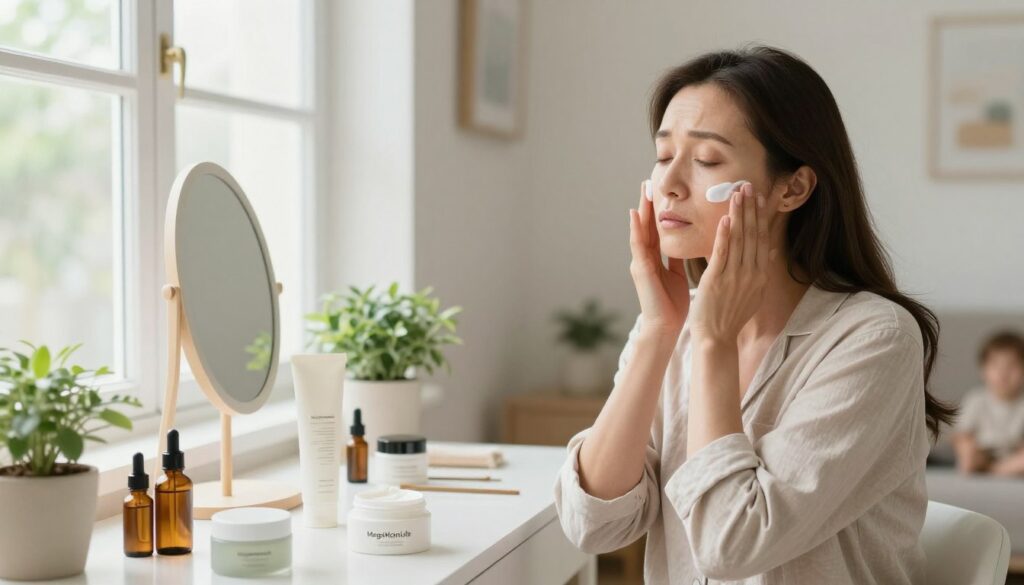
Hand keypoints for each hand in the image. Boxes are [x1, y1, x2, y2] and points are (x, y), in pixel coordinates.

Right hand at [629, 180, 689, 335]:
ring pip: (640, 231)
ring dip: (640, 210)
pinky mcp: (640, 270)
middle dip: (647, 205)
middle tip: (647, 182)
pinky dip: (636, 229)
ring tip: (641, 191)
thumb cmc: (672, 306)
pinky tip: (635, 214)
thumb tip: (687, 243)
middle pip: (646, 226)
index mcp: (655, 260)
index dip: (658, 212)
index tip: (660, 193)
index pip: (656, 231)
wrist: (664, 328)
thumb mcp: (677, 276)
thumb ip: (678, 259)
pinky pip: (637, 245)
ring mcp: (639, 263)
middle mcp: (644, 259)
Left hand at [689, 183, 777, 342]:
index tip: (761, 197)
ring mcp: (734, 277)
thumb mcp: (754, 293)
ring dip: (738, 215)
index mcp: (760, 275)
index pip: (763, 239)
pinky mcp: (716, 281)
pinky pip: (722, 254)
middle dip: (751, 208)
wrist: (717, 338)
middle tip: (748, 185)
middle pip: (753, 234)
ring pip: (738, 240)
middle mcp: (751, 274)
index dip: (762, 217)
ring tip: (737, 193)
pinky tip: (724, 219)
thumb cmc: (731, 315)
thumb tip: (772, 252)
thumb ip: (761, 271)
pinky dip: (724, 236)